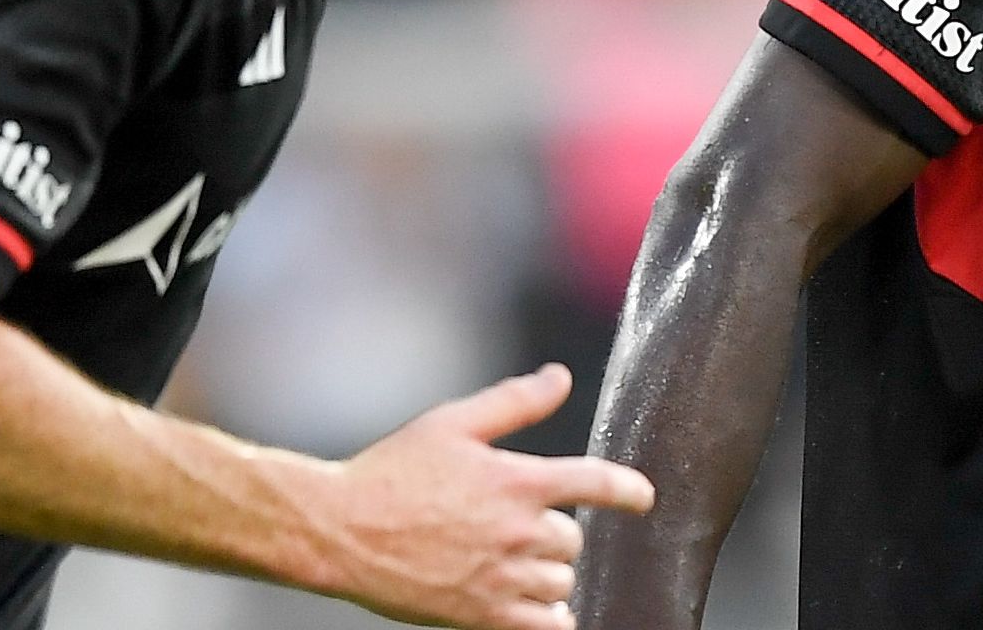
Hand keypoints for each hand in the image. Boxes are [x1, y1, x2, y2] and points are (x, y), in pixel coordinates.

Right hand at [318, 364, 656, 628]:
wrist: (339, 531)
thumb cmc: (392, 472)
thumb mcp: (453, 423)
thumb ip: (514, 402)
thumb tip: (562, 377)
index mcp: (517, 480)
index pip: (597, 483)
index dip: (628, 491)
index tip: (643, 498)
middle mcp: (518, 531)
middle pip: (572, 540)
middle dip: (553, 533)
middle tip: (513, 527)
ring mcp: (502, 578)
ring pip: (559, 583)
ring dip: (546, 576)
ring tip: (510, 565)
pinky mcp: (481, 617)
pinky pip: (545, 628)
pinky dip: (548, 620)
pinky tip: (536, 611)